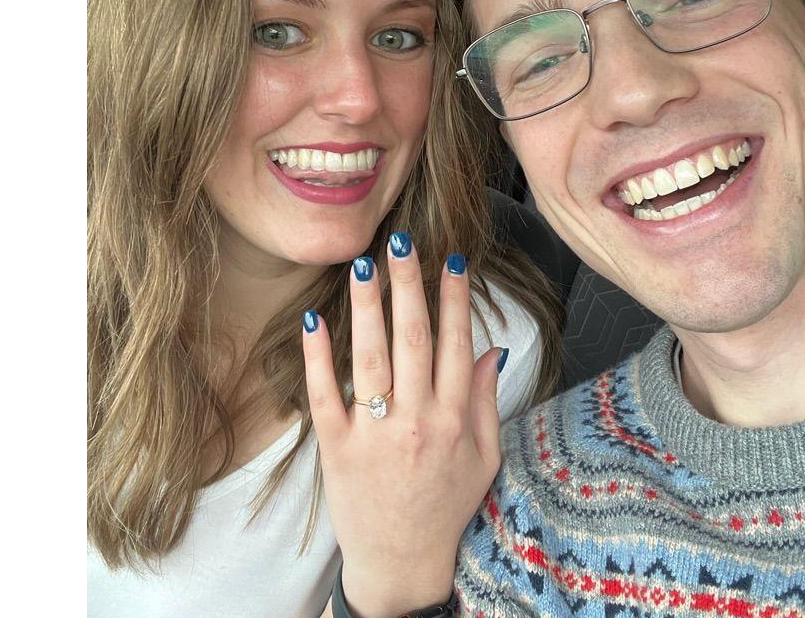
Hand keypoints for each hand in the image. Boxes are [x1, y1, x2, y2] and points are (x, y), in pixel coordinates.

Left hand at [302, 233, 506, 617]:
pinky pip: (325, 394)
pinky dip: (318, 355)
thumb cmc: (446, 506)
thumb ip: (484, 402)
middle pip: (413, 339)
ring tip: (363, 262)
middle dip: (409, 285)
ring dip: (368, 306)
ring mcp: (373, 433)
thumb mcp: (484, 458)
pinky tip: (315, 317)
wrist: (401, 562)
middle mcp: (415, 421)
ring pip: (371, 357)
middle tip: (402, 241)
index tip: (452, 260)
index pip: (455, 344)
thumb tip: (488, 347)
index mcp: (453, 420)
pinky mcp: (335, 447)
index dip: (455, 299)